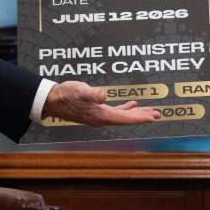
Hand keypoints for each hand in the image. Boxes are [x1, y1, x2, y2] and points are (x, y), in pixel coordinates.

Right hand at [42, 81, 161, 125]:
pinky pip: (115, 112)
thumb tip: (104, 96)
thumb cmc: (66, 95)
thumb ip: (92, 93)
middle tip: (158, 114)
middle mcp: (102, 118)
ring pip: (123, 116)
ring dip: (136, 113)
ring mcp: (99, 115)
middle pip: (127, 119)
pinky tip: (131, 105)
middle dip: (142, 116)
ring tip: (150, 111)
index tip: (153, 117)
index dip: (139, 118)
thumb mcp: (80, 91)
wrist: (52, 99)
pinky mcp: (96, 111)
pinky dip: (125, 109)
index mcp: (100, 115)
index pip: (125, 118)